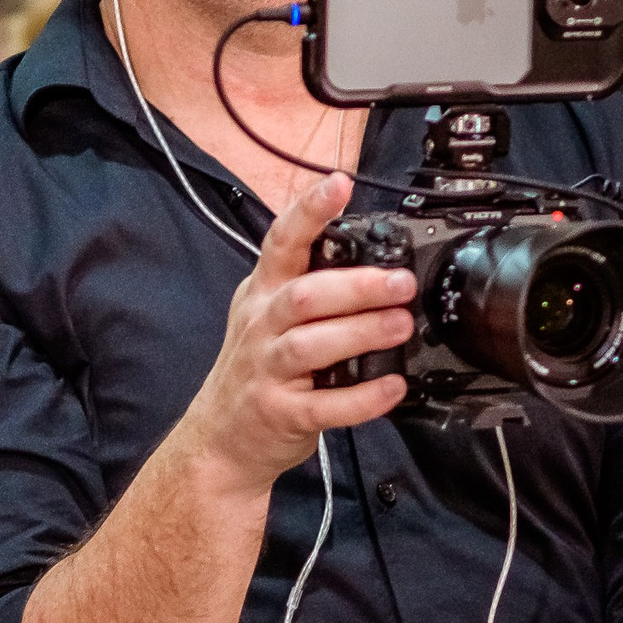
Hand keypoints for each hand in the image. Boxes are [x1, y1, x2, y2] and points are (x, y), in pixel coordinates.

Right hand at [184, 172, 412, 492]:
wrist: (221, 437)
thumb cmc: (258, 369)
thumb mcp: (268, 316)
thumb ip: (309, 286)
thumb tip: (377, 260)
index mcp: (263, 293)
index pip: (281, 241)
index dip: (309, 211)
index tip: (338, 185)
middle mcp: (261, 325)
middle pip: (303, 295)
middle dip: (356, 286)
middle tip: (402, 283)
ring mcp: (266, 370)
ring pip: (310, 345)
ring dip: (360, 333)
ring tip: (402, 326)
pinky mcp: (279, 413)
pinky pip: (323, 405)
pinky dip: (360, 398)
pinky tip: (391, 388)